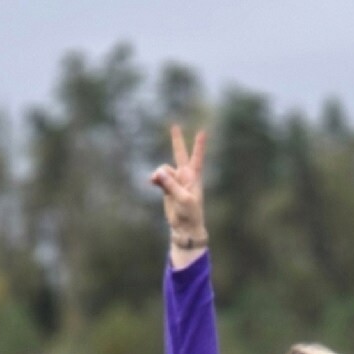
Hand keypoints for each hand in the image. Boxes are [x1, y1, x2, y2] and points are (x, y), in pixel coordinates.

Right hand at [150, 123, 208, 264]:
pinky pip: (158, 178)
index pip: (197, 157)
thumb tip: (158, 172)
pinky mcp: (167, 188)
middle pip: (180, 154)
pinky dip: (154, 178)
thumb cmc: (190, 213)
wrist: (185, 227)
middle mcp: (185, 176)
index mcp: (194, 177)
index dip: (199, 145)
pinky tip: (151, 182)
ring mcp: (175, 181)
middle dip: (177, 141)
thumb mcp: (183, 199)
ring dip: (159, 173)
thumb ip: (171, 184)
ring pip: (164, 169)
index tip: (203, 132)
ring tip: (154, 181)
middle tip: (174, 126)